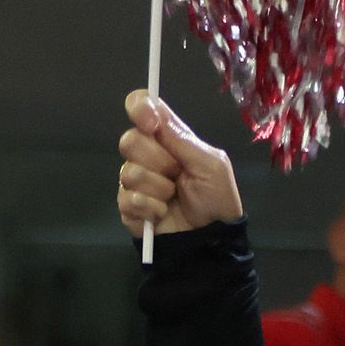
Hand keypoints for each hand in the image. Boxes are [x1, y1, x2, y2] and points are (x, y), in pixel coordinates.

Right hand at [115, 89, 243, 236]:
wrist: (212, 238)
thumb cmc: (217, 197)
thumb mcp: (210, 164)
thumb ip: (183, 138)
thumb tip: (154, 109)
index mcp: (167, 138)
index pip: (142, 108)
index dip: (139, 108)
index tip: (149, 121)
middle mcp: (147, 156)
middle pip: (130, 140)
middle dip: (158, 160)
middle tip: (177, 173)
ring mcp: (135, 181)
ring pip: (129, 172)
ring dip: (159, 188)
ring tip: (174, 196)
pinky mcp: (128, 206)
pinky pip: (128, 199)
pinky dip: (150, 207)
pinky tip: (163, 213)